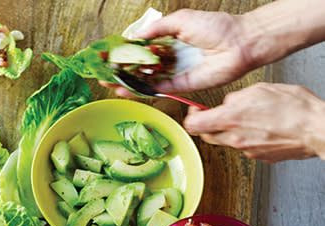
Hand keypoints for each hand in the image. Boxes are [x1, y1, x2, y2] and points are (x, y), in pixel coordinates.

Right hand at [108, 9, 253, 97]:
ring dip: (127, 83)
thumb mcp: (181, 20)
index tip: (108, 54)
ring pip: (146, 80)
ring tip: (110, 84)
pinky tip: (128, 90)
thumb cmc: (217, 27)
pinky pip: (158, 90)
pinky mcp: (181, 86)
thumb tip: (137, 36)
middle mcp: (170, 58)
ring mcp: (174, 73)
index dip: (125, 52)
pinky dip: (142, 90)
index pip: (141, 48)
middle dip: (121, 70)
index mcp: (170, 40)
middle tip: (103, 73)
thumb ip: (157, 28)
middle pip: (140, 67)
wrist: (238, 44)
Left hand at [184, 82, 324, 162]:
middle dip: (207, 125)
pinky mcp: (258, 157)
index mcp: (231, 119)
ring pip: (227, 141)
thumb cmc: (294, 108)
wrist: (314, 129)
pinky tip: (262, 128)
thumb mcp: (261, 89)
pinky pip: (245, 147)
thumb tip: (227, 102)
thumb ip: (237, 97)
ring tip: (249, 118)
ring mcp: (246, 150)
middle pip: (207, 136)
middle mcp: (235, 138)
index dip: (190, 117)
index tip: (195, 111)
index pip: (194, 125)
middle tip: (214, 115)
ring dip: (230, 130)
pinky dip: (248, 137)